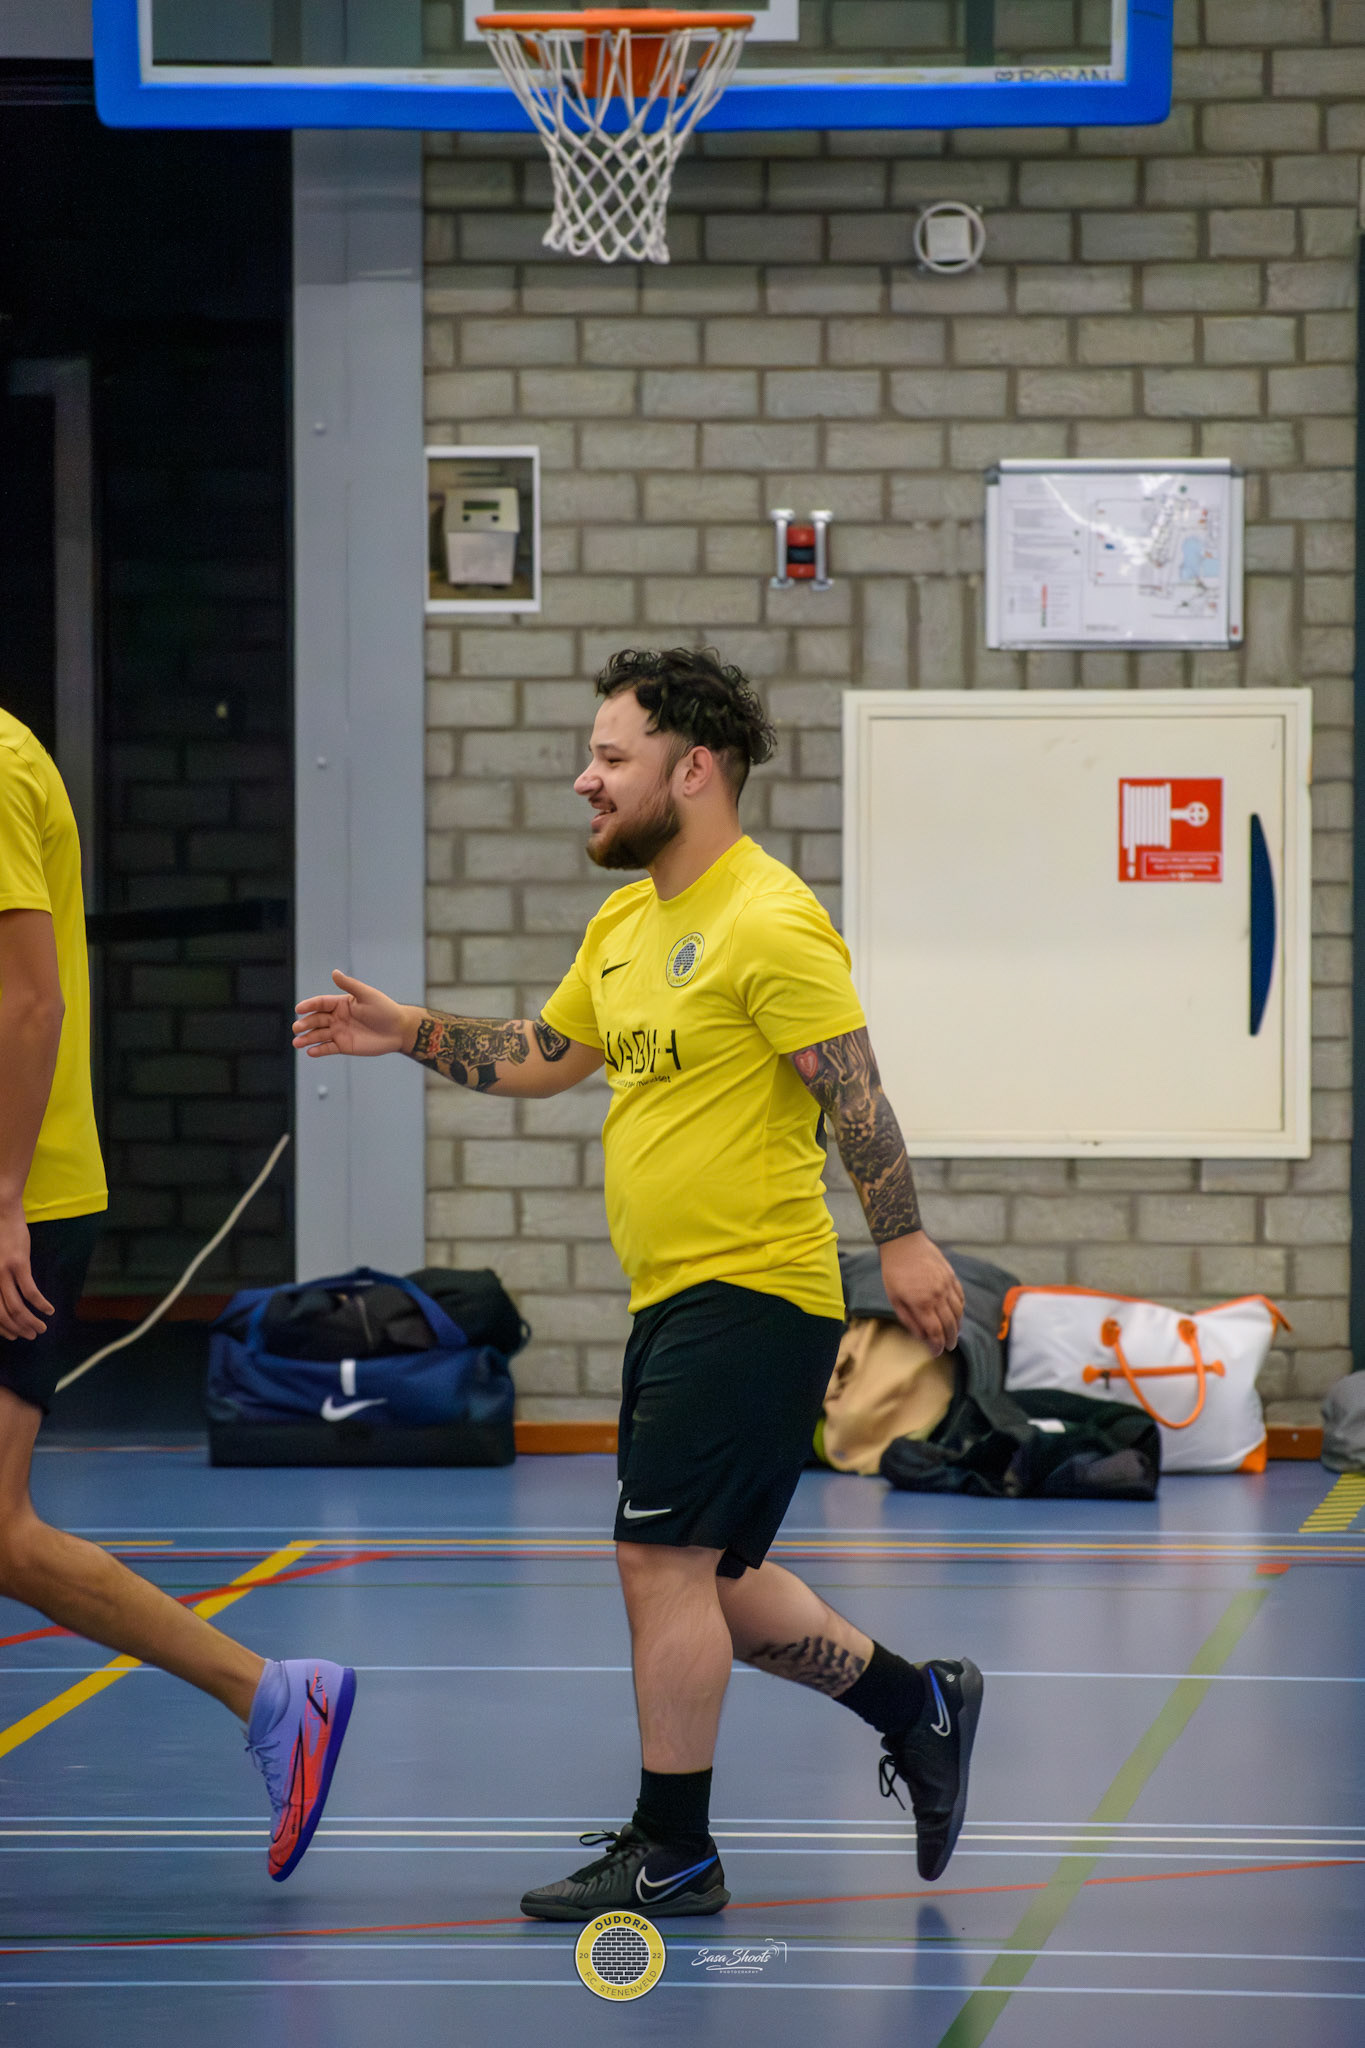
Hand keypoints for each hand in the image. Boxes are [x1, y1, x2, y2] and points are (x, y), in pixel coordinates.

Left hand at [0, 1201, 53, 1340]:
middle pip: (3, 1315)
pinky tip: (49, 1310)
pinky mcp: (18, 1265)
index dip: (3, 1329)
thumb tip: (7, 1296)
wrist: (1, 1212)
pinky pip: (30, 1291)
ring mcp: (2, 1273)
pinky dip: (40, 1304)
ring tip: (41, 1328)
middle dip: (18, 1330)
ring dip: (30, 1322)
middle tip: (32, 1335)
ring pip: (16, 1308)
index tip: (14, 1336)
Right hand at [293, 971, 411, 1058]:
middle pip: (316, 1020)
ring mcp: (339, 1032)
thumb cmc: (384, 1010)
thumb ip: (349, 985)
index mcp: (341, 1004)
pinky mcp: (344, 1046)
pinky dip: (319, 1050)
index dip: (309, 1005)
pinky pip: (328, 1048)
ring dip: (307, 1038)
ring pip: (319, 1035)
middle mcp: (337, 1018)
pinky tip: (310, 1052)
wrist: (398, 1030)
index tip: (299, 1009)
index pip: (320, 1003)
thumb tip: (334, 972)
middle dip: (305, 1024)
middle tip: (296, 1028)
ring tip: (297, 1042)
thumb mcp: (367, 995)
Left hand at [877, 1231, 964, 1355]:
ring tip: (955, 1334)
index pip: (935, 1332)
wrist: (903, 1243)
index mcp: (922, 1303)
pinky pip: (960, 1297)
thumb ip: (909, 1319)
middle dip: (950, 1339)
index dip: (937, 1345)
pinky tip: (958, 1314)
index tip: (937, 1353)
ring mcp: (947, 1285)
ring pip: (959, 1312)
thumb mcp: (894, 1298)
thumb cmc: (894, 1271)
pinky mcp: (951, 1276)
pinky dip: (961, 1309)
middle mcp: (938, 1296)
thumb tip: (922, 1336)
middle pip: (950, 1324)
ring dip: (958, 1326)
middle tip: (949, 1347)